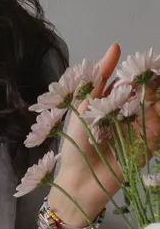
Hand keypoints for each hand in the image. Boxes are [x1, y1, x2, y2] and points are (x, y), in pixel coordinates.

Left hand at [53, 43, 159, 224]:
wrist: (79, 182)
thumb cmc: (75, 146)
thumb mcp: (83, 108)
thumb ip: (98, 80)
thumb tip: (115, 47)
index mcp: (110, 105)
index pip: (126, 81)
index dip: (130, 70)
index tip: (126, 55)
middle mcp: (126, 115)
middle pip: (144, 91)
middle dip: (146, 82)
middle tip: (145, 75)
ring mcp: (139, 129)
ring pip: (154, 106)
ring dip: (153, 97)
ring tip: (148, 92)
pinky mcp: (148, 145)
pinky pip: (158, 127)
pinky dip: (159, 118)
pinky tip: (155, 109)